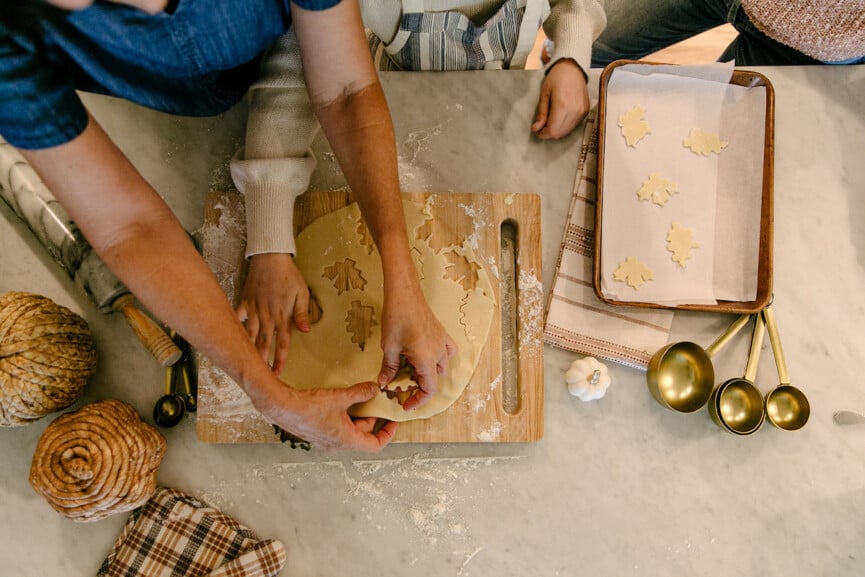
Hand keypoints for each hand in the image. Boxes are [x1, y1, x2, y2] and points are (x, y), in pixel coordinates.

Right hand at [236, 253, 310, 373]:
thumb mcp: (302, 293)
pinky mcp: (244, 301)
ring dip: (248, 349)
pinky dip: (233, 326)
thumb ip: (302, 313)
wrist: (271, 258)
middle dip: (262, 361)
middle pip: (264, 343)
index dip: (280, 359)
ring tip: (245, 364)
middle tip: (259, 377)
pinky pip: (237, 317)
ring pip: (250, 334)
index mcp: (283, 316)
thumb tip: (306, 331)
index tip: (277, 373)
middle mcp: (267, 316)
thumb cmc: (289, 276)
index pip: (283, 342)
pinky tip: (228, 338)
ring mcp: (254, 309)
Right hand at [251, 380, 397, 450]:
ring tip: (360, 398)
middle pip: (363, 435)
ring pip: (350, 430)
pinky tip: (343, 400)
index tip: (392, 422)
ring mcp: (326, 440)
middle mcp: (337, 444)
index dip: (387, 434)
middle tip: (376, 402)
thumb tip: (374, 389)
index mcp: (346, 440)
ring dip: (357, 415)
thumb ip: (360, 393)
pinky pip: (338, 426)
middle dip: (371, 418)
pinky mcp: (318, 432)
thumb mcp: (339, 397)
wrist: (281, 407)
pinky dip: (345, 415)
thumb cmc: (308, 407)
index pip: (375, 445)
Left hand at [377, 288, 457, 410]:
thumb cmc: (396, 318)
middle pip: (435, 379)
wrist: (405, 294)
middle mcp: (439, 353)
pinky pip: (448, 351)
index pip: (429, 389)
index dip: (418, 400)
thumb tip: (384, 383)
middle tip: (401, 385)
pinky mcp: (441, 333)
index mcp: (427, 359)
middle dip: (420, 386)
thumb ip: (388, 368)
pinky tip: (427, 356)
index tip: (405, 404)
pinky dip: (441, 358)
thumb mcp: (389, 346)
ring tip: (412, 371)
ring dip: (430, 373)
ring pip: (443, 366)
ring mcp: (442, 342)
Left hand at [531, 59, 589, 139]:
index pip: (553, 131)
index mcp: (562, 105)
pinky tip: (560, 117)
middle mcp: (574, 110)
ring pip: (567, 131)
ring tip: (550, 121)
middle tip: (542, 127)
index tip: (537, 131)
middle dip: (549, 133)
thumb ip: (541, 113)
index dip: (543, 134)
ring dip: (557, 130)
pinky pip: (574, 125)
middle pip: (560, 133)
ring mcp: (582, 111)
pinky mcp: (586, 111)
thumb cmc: (557, 77)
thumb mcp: (544, 94)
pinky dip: (565, 125)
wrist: (573, 68)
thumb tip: (536, 128)